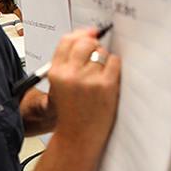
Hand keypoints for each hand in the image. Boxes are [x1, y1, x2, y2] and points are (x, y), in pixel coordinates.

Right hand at [47, 28, 120, 146]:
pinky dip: (114, 67)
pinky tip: (109, 79)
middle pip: (86, 42)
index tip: (88, 37)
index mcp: (56, 72)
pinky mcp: (106, 84)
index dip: (80, 36)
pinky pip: (115, 62)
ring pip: (102, 51)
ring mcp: (89, 78)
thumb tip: (88, 34)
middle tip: (95, 59)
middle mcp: (70, 73)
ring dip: (104, 59)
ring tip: (100, 75)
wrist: (78, 136)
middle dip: (93, 45)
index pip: (67, 40)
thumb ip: (68, 61)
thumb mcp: (59, 85)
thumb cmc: (71, 112)